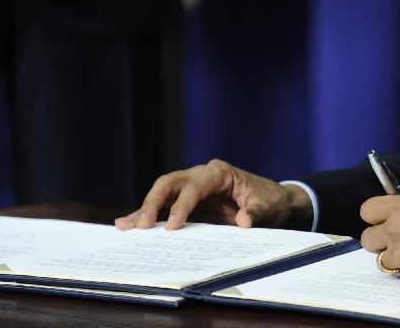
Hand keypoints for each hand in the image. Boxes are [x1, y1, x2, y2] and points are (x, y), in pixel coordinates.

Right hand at [115, 159, 313, 231]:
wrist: (273, 201)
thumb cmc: (270, 201)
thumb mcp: (268, 208)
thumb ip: (256, 214)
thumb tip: (244, 221)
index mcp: (219, 173)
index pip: (195, 186)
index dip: (183, 205)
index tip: (174, 226)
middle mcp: (201, 175)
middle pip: (170, 182)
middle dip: (154, 202)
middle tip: (143, 225)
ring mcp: (192, 187)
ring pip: (162, 193)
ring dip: (145, 209)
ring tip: (126, 226)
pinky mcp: (188, 201)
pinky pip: (165, 206)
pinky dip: (149, 215)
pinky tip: (129, 225)